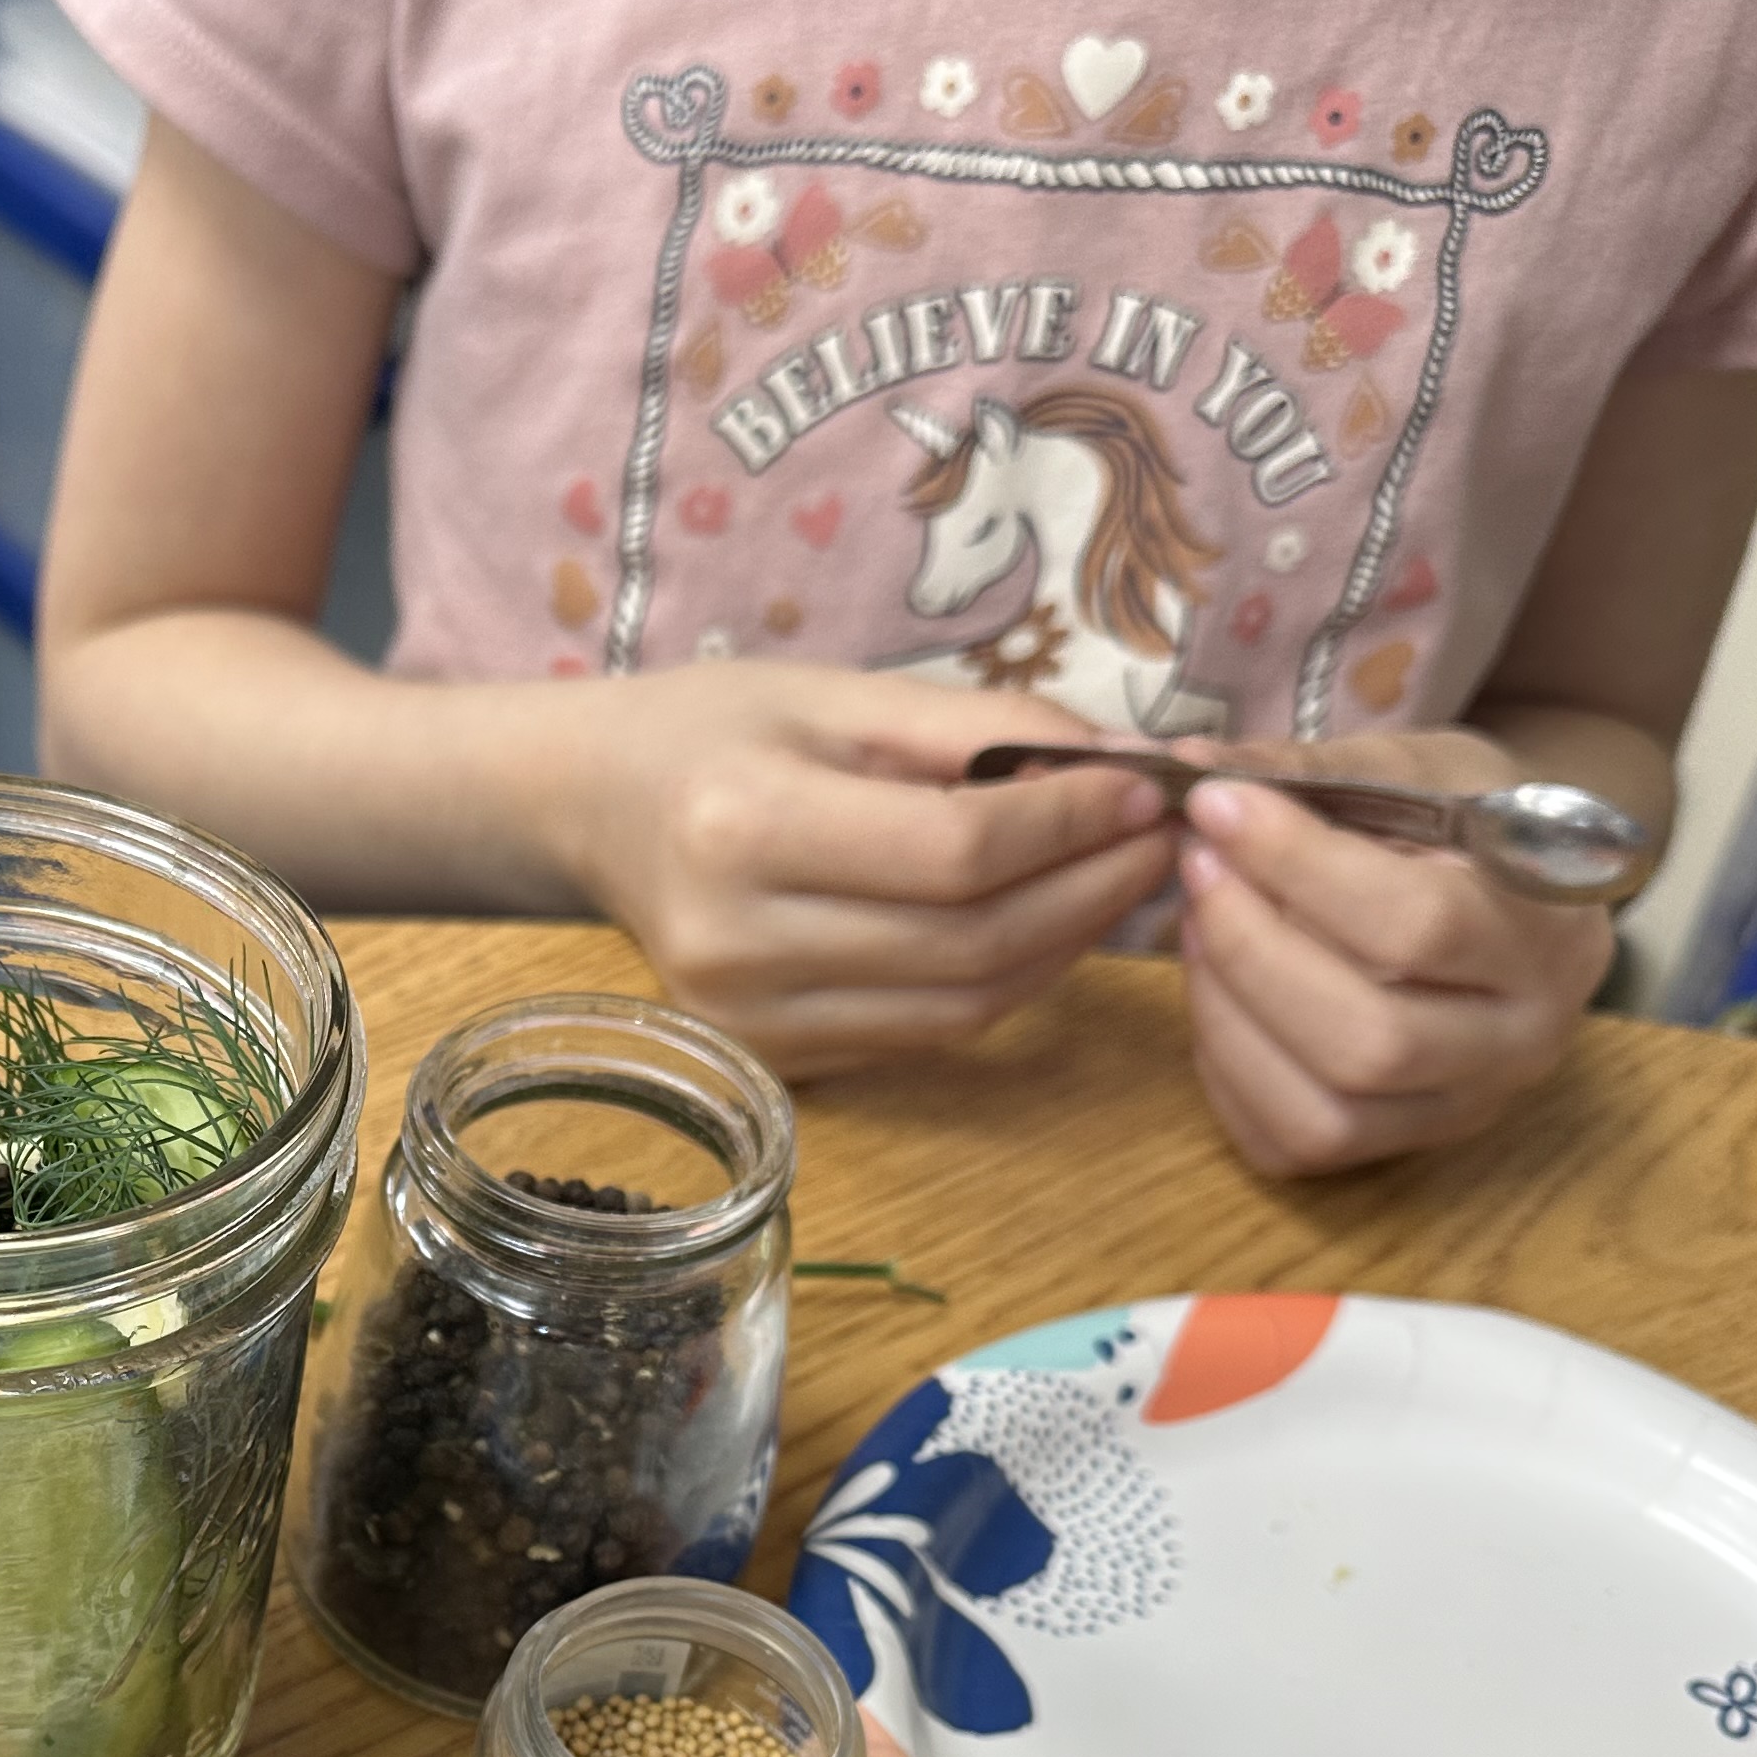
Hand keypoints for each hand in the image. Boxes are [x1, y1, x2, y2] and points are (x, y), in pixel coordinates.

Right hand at [542, 665, 1178, 1076]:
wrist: (593, 809)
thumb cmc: (714, 732)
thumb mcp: (835, 695)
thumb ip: (975, 730)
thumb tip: (1125, 765)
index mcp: (743, 829)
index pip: (955, 853)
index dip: (1071, 825)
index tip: (1146, 786)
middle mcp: (738, 943)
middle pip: (970, 943)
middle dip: (1091, 888)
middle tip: (1163, 837)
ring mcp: (748, 1021)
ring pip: (962, 1007)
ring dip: (1066, 946)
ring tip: (1121, 880)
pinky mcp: (769, 1061)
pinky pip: (924, 1035)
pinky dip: (1006, 983)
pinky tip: (1045, 926)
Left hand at [1174, 728, 1616, 1176]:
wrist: (1519, 897)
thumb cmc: (1467, 827)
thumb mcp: (1423, 770)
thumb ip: (1320, 771)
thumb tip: (1196, 771)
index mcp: (1551, 934)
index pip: (1419, 924)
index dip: (1299, 867)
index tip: (1217, 806)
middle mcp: (1523, 1040)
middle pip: (1370, 1039)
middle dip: (1253, 951)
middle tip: (1198, 869)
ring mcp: (1465, 1107)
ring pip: (1328, 1112)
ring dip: (1229, 1015)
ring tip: (1196, 924)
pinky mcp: (1400, 1147)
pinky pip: (1292, 1144)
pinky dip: (1229, 1071)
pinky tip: (1217, 994)